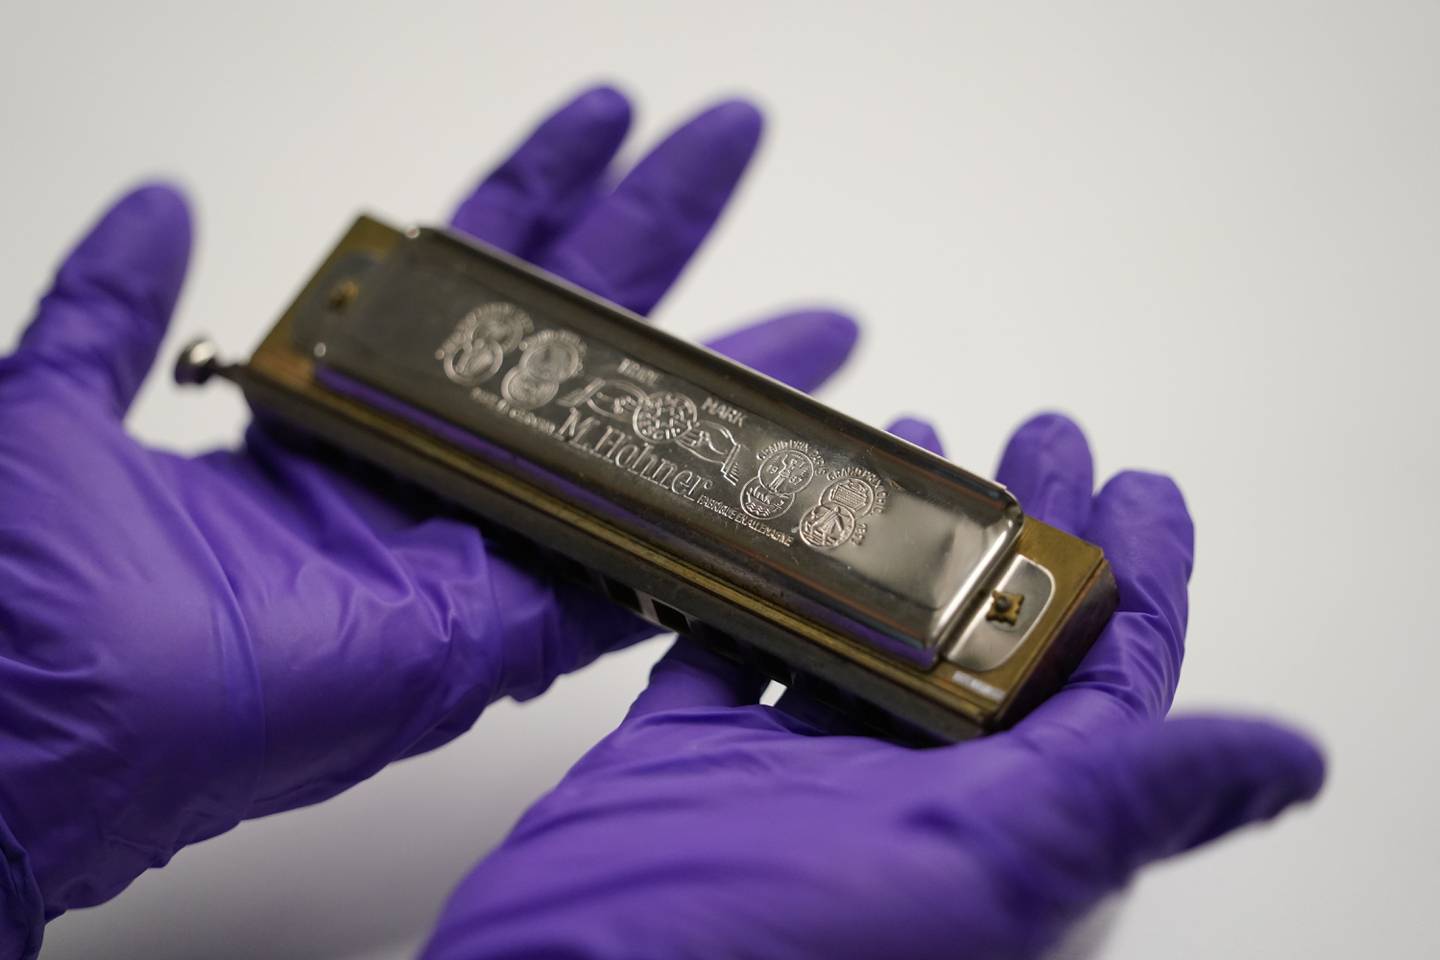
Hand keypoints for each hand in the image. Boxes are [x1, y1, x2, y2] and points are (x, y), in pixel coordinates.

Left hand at [0, 85, 858, 951]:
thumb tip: (158, 206)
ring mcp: (467, 551)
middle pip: (567, 329)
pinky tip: (782, 479)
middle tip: (732, 155)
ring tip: (815, 326)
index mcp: (333, 405)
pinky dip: (703, 538)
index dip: (540, 187)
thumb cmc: (31, 588)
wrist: (39, 737)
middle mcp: (418, 468)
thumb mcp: (54, 402)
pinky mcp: (494, 636)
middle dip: (659, 237)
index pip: (462, 271)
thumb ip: (116, 306)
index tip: (607, 117)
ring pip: (621, 448)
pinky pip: (619, 582)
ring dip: (715, 385)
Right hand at [421, 415, 1325, 959]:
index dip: (1136, 582)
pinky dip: (757, 587)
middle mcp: (900, 797)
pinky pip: (736, 651)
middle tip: (1038, 438)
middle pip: (986, 642)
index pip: (1098, 687)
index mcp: (993, 821)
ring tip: (914, 448)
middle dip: (1020, 534)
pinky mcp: (687, 760)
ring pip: (866, 637)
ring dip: (897, 544)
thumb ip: (1124, 801)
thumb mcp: (987, 869)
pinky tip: (772, 525)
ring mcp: (790, 775)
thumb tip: (1284, 762)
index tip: (1143, 488)